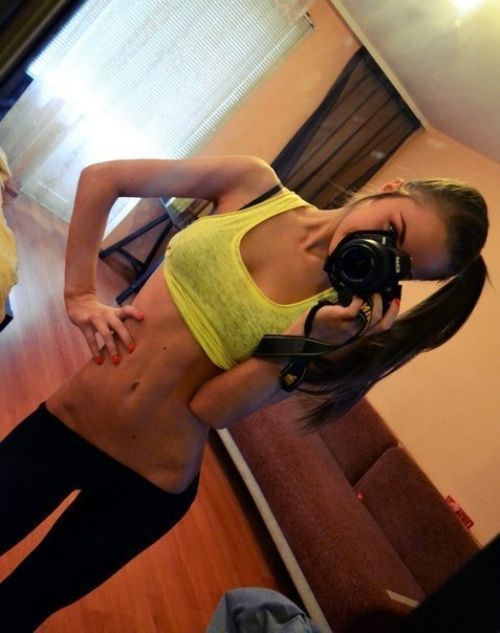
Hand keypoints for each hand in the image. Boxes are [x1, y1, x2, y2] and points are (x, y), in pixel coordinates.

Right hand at [65, 293, 144, 362]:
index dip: (134, 312)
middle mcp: (107, 315)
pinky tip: (99, 361)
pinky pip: (91, 340)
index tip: (142, 317)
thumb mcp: (112, 314)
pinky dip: (95, 351)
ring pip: (105, 334)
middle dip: (126, 337)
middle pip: (118, 325)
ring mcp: (95, 319)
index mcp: (115, 312)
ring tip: (116, 361)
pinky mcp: (84, 325)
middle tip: (132, 350)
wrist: (79, 302)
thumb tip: (139, 338)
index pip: (126, 310)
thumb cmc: (101, 313)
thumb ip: (122, 323)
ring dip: (111, 348)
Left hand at [285, 295, 399, 345]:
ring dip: (375, 300)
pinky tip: (355, 294)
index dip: (393, 314)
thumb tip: (358, 298)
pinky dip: (360, 298)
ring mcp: (350, 328)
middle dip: (389, 306)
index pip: (383, 328)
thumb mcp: (338, 325)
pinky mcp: (341, 319)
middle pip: (382, 323)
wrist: (300, 340)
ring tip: (369, 292)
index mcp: (358, 336)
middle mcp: (357, 335)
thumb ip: (350, 316)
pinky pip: (358, 307)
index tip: (395, 301)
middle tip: (384, 293)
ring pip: (374, 315)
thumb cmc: (316, 332)